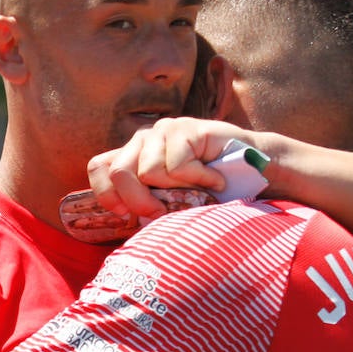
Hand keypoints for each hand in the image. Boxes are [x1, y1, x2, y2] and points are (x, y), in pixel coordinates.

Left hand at [86, 118, 247, 218]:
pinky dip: (199, 180)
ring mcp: (163, 132)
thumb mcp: (172, 202)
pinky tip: (215, 180)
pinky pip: (178, 165)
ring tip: (200, 189)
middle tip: (164, 213)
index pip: (98, 167)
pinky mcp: (186, 128)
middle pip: (118, 172)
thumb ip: (148, 205)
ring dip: (178, 190)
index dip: (106, 193)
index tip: (126, 215)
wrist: (254, 173)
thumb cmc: (210, 193)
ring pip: (148, 171)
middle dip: (139, 201)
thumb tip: (127, 223)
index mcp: (133, 157)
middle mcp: (142, 141)